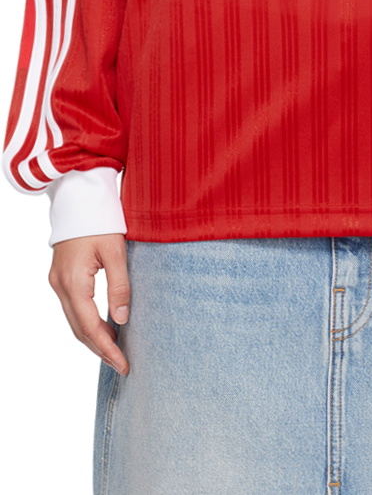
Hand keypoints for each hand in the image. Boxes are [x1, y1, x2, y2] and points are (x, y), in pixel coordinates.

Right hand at [49, 233, 129, 374]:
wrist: (79, 196)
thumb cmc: (100, 219)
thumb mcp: (116, 251)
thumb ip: (119, 286)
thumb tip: (122, 319)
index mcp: (74, 282)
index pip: (90, 327)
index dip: (107, 349)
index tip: (123, 364)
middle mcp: (60, 286)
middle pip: (79, 329)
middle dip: (100, 349)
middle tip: (122, 365)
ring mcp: (57, 282)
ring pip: (74, 321)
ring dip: (94, 337)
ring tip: (117, 350)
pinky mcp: (61, 277)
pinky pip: (73, 308)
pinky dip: (87, 322)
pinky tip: (105, 326)